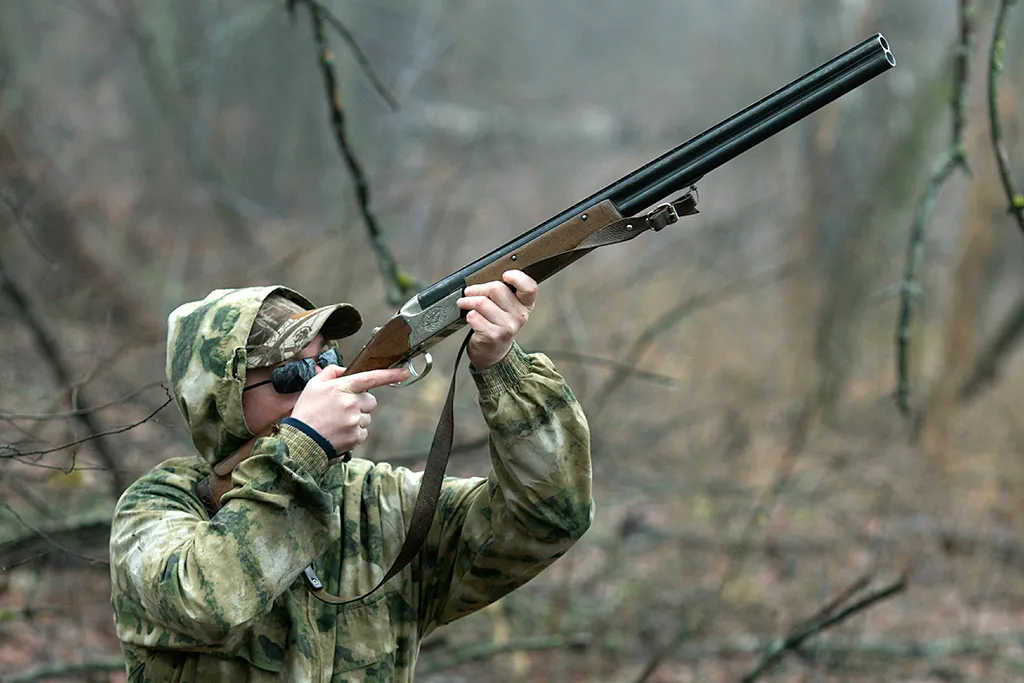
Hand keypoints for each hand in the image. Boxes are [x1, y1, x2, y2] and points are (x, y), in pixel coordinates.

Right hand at [290, 364, 408, 452]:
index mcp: (341, 387)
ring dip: (357, 419)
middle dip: (361, 404)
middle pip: (371, 401)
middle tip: (342, 410)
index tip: (404, 372)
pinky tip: (340, 432)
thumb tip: (344, 370)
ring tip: (337, 423)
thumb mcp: (313, 386)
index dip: (390, 375)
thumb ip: (330, 373)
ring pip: (368, 417)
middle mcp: (351, 402)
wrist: (301, 441)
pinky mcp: (355, 436)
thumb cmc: (306, 411)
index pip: (370, 378)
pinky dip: (354, 433)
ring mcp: (354, 420)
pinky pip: (364, 431)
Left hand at [457, 270, 536, 368]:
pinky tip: (471, 318)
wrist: (493, 352)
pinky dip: (468, 315)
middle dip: (479, 288)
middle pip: (497, 289)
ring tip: (464, 303)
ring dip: (468, 301)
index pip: (529, 287)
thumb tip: (485, 276)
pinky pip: (473, 316)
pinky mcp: (493, 335)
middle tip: (470, 291)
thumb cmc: (498, 325)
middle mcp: (520, 316)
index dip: (517, 277)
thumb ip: (504, 292)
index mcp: (526, 305)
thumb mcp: (508, 308)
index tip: (505, 275)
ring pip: (482, 302)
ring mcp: (507, 327)